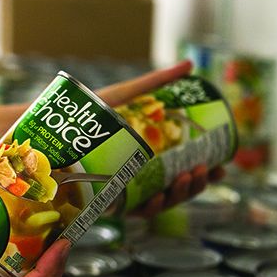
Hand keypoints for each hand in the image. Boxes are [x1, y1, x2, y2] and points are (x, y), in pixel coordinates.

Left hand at [96, 61, 227, 215]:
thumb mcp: (128, 96)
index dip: (206, 176)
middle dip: (196, 185)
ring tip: (187, 176)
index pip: (184, 174)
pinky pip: (133, 211)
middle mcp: (139, 181)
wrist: (53, 127)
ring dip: (179, 194)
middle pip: (176, 191)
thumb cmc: (90, 113)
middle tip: (203, 169)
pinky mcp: (107, 203)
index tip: (223, 168)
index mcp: (149, 163)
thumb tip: (190, 64)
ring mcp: (125, 194)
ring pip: (160, 203)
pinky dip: (150, 207)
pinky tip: (159, 197)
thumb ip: (157, 83)